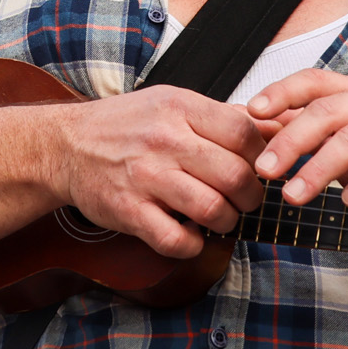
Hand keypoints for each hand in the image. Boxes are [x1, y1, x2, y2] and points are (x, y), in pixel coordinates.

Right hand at [40, 86, 267, 257]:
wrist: (67, 145)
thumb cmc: (127, 125)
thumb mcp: (174, 104)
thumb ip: (225, 117)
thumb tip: (281, 127)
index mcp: (179, 108)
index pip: (243, 132)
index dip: (263, 156)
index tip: (261, 168)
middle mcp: (164, 140)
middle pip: (235, 175)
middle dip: (251, 196)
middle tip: (245, 200)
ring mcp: (145, 177)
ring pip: (212, 209)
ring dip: (227, 221)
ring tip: (221, 216)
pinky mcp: (129, 211)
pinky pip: (177, 240)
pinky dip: (193, 244)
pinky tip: (190, 233)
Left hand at [245, 68, 347, 209]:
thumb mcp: (343, 150)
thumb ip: (309, 139)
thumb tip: (257, 134)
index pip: (314, 81)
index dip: (282, 92)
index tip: (252, 111)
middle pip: (327, 111)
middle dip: (291, 141)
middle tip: (265, 171)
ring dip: (320, 168)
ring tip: (295, 196)